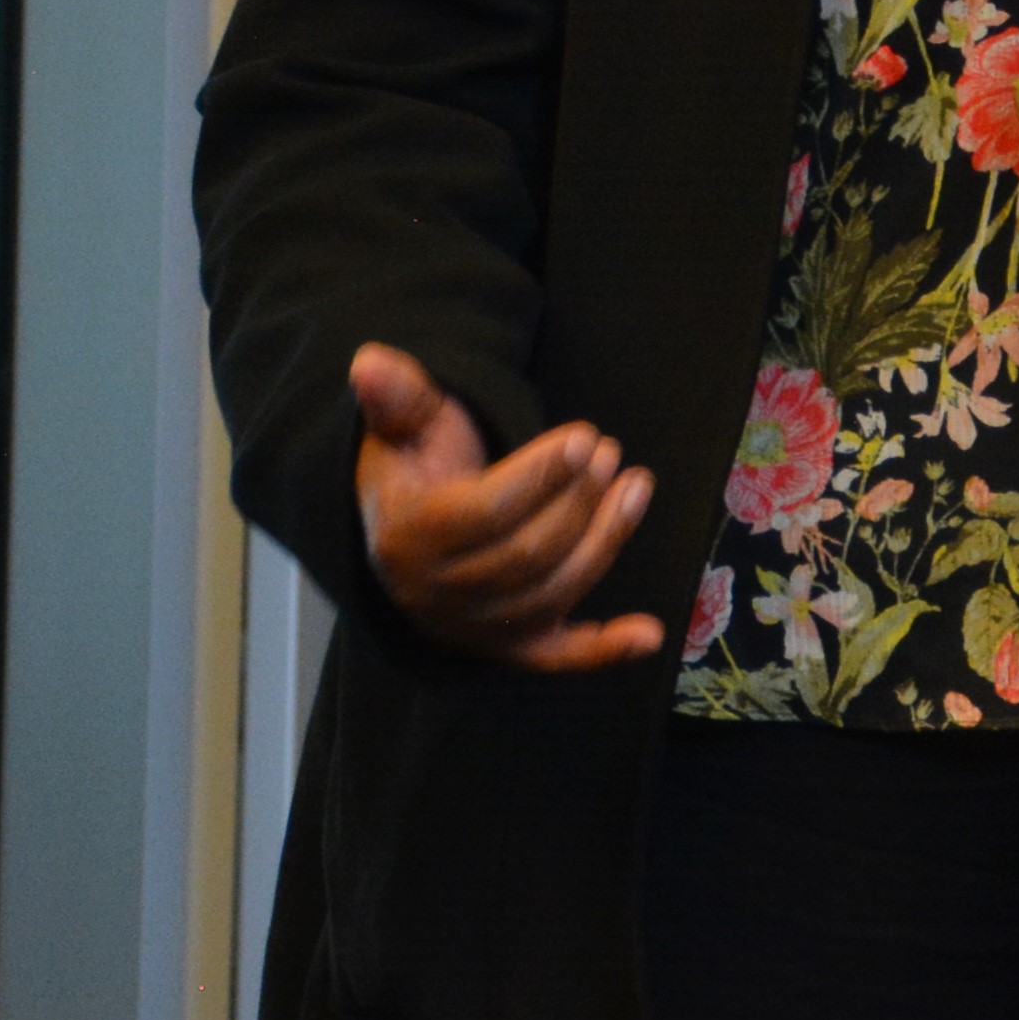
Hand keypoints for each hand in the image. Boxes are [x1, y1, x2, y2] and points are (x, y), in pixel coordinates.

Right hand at [346, 342, 659, 671]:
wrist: (408, 532)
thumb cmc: (417, 469)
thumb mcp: (406, 427)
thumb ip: (399, 396)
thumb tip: (369, 361)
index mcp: (408, 539)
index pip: (487, 514)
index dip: (542, 475)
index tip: (584, 436)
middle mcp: (438, 596)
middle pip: (529, 555)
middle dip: (580, 499)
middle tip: (610, 450)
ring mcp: (477, 628)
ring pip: (556, 592)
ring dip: (607, 539)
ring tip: (636, 484)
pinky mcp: (513, 647)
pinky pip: (559, 658)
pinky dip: (604, 650)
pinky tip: (650, 633)